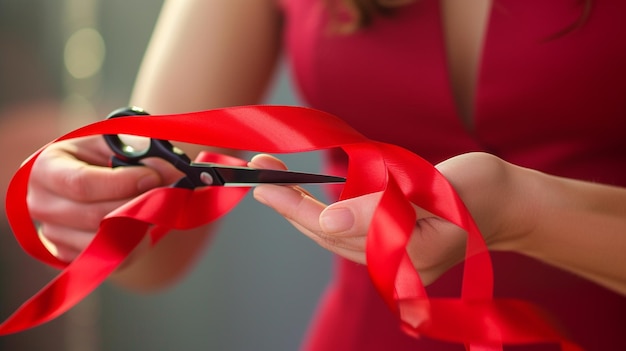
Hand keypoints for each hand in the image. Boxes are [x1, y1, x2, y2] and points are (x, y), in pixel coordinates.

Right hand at [27, 136, 179, 261]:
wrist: (92, 183)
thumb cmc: (104, 158)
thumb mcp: (116, 144)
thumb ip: (141, 153)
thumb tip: (173, 173)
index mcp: (46, 169)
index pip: (81, 183)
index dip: (122, 183)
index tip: (153, 177)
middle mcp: (43, 205)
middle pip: (95, 216)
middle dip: (137, 204)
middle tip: (167, 193)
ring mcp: (54, 236)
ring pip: (106, 241)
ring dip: (140, 225)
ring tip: (157, 206)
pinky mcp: (73, 257)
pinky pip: (113, 258)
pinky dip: (137, 243)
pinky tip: (145, 224)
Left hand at [252, 152, 518, 284]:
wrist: (507, 202)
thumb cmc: (478, 192)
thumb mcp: (435, 191)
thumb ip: (382, 207)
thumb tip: (328, 219)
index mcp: (403, 257)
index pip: (336, 230)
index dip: (297, 205)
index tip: (266, 185)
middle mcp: (389, 265)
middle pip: (325, 233)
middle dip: (288, 202)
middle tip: (256, 172)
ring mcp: (389, 259)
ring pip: (330, 233)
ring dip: (297, 205)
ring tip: (268, 178)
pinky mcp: (389, 246)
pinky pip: (344, 230)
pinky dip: (320, 209)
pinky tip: (299, 195)